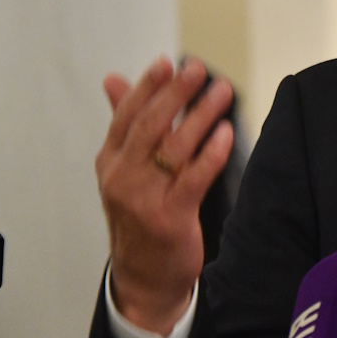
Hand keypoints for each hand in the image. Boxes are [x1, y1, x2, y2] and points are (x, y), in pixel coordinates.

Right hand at [95, 56, 234, 334]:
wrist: (143, 275)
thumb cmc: (140, 212)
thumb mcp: (125, 168)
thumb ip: (126, 122)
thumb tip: (113, 78)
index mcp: (110, 161)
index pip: (126, 116)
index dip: (146, 87)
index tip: (166, 62)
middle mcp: (122, 177)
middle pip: (149, 126)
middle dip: (174, 94)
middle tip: (198, 69)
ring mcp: (144, 198)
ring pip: (174, 148)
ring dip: (201, 116)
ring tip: (222, 91)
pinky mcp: (170, 217)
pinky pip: (193, 178)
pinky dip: (211, 153)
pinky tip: (226, 132)